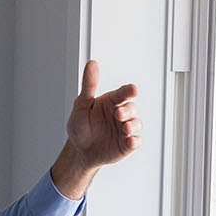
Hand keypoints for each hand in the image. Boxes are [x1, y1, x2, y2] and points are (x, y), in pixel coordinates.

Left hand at [50, 61, 139, 197]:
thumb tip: (92, 64)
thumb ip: (89, 85)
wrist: (79, 151)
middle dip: (128, 110)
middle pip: (132, 108)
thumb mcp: (81, 104)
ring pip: (137, 124)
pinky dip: (135, 141)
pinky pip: (136, 141)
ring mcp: (125, 129)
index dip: (130, 91)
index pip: (124, 92)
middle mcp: (120, 114)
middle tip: (118, 114)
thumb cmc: (81, 126)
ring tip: (125, 129)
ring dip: (133, 125)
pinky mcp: (126, 144)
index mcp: (111, 101)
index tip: (133, 90)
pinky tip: (130, 140)